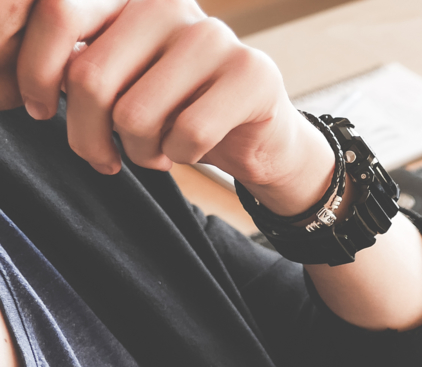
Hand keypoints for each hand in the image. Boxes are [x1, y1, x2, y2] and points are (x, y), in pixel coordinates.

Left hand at [7, 0, 332, 214]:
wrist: (258, 136)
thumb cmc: (173, 110)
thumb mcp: (115, 79)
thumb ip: (74, 66)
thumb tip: (9, 85)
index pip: (58, 14)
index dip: (31, 70)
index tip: (35, 109)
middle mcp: (168, 3)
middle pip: (90, 76)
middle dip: (85, 134)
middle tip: (100, 156)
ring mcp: (213, 36)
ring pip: (136, 113)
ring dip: (136, 151)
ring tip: (151, 151)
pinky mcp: (252, 74)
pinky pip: (187, 133)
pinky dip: (177, 157)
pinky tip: (184, 151)